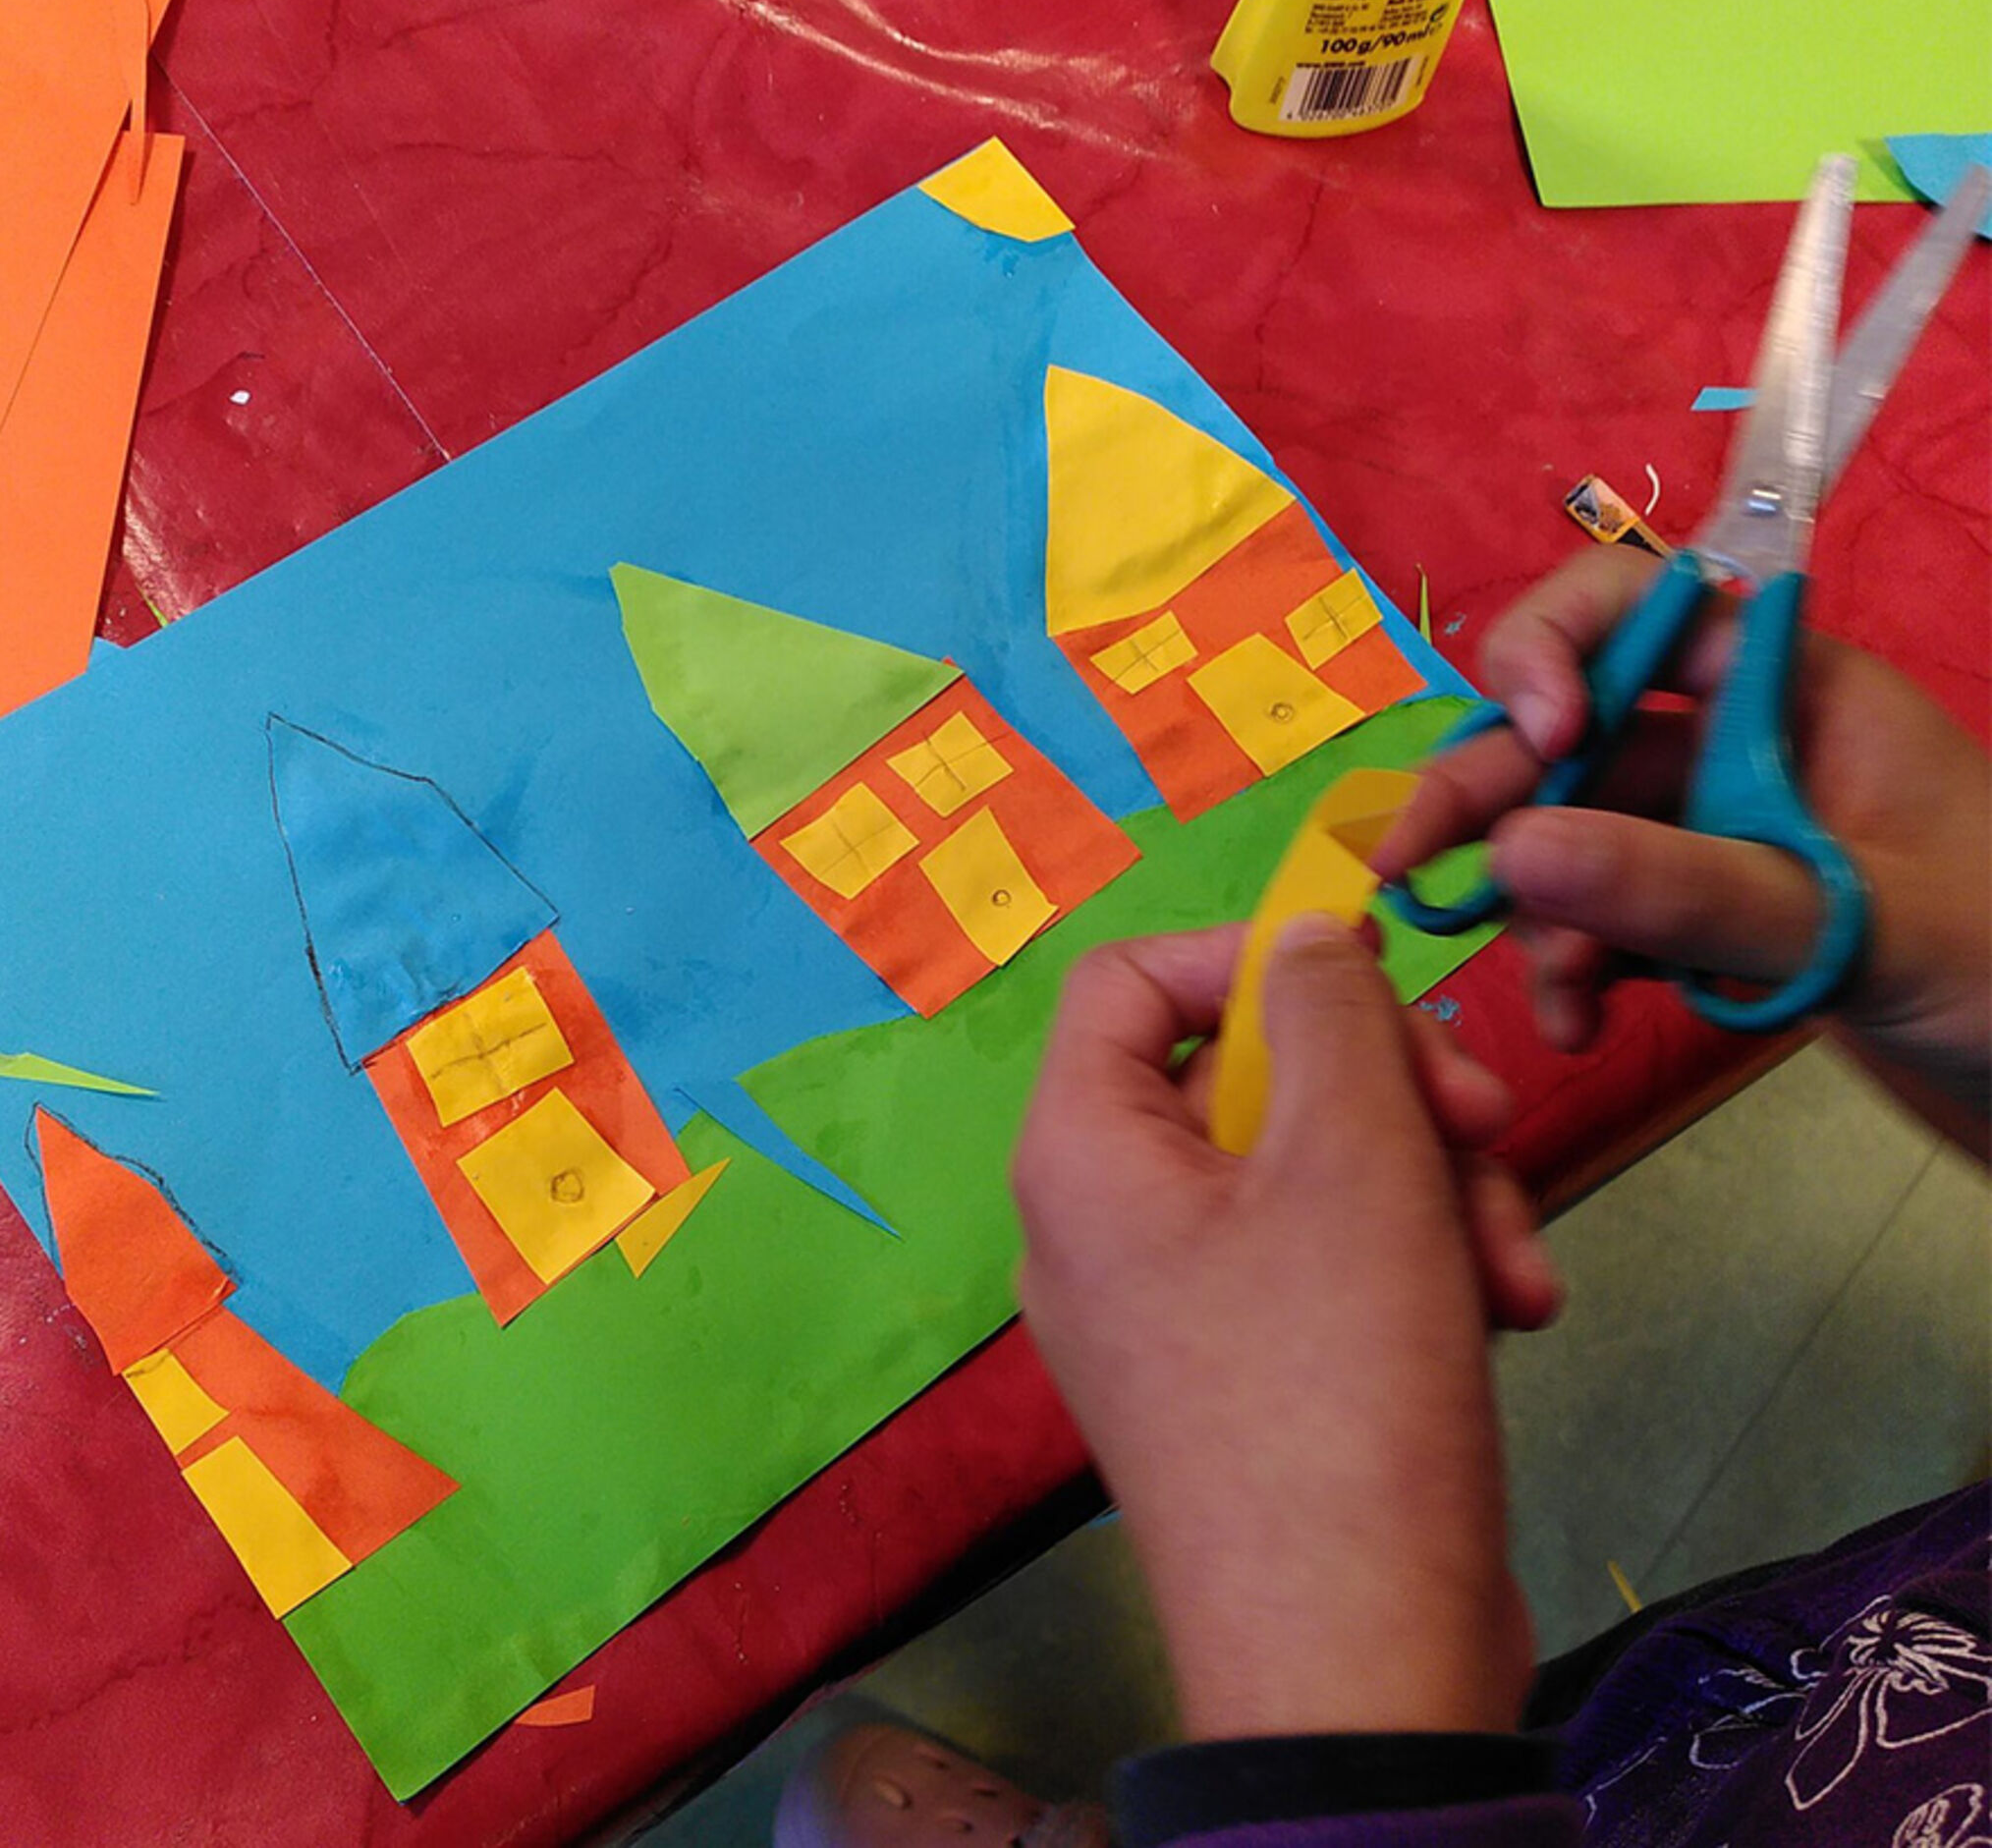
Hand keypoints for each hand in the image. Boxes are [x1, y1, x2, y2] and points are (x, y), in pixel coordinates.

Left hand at [1012, 917, 1559, 1742]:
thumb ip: (1331, 1013)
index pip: (1127, 978)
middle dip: (1387, 1089)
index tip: (1373, 978)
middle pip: (1244, 1073)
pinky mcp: (1247, 1376)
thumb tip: (1302, 932)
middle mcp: (1103, 1220)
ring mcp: (1174, 1306)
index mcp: (1081, 1151)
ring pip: (1311, 1168)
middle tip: (1487, 1120)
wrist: (1360, 1666)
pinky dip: (1416, 1268)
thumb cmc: (1338, 1387)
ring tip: (1515, 1262)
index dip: (1249, 955)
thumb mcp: (1354, 1158)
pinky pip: (1324, 1263)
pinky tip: (1508, 1313)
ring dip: (1432, 1189)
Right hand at [1375, 549, 1991, 1125]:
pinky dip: (1572, 967)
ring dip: (1534, 911)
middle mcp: (1734, 743)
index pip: (1638, 606)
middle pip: (1570, 731)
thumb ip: (1691, 887)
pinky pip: (1597, 918)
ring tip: (1551, 996)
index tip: (1532, 737)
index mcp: (1788, 687)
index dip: (1557, 649)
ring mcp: (1713, 833)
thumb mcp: (1858, 920)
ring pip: (1566, 835)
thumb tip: (1513, 850)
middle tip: (1406, 873)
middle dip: (1488, 799)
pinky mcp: (1703, 918)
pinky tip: (1575, 1026)